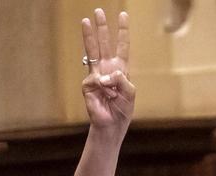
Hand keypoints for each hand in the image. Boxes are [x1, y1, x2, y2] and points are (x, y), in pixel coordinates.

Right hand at [80, 9, 134, 132]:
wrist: (112, 125)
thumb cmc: (123, 109)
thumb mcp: (130, 92)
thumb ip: (122, 79)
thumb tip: (105, 75)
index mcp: (120, 68)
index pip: (122, 46)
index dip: (122, 31)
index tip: (123, 15)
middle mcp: (107, 68)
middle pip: (103, 43)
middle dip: (101, 27)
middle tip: (98, 11)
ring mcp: (96, 76)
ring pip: (91, 51)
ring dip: (89, 36)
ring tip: (85, 21)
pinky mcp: (88, 86)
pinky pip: (96, 79)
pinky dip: (103, 85)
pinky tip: (106, 93)